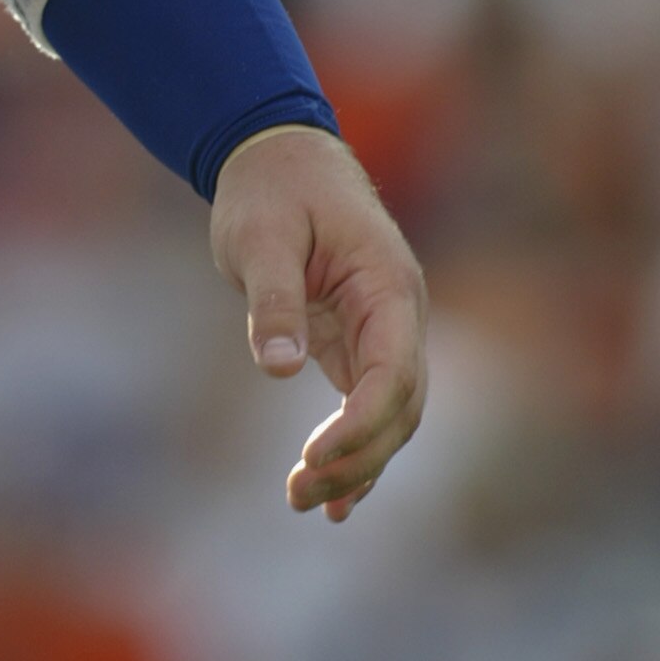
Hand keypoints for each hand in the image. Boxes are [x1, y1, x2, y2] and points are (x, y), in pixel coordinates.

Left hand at [209, 125, 427, 522]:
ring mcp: (383, 331)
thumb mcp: (261, 237)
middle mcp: (399, 315)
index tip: (312, 456)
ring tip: (302, 503)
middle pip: (400, 408)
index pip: (392, 372)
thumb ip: (273, 300)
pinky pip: (367, 407)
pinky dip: (355, 453)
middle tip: (298, 494)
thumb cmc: (270, 190)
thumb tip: (280, 368)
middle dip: (356, 459)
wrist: (276, 156)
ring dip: (355, 465)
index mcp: (388, 285)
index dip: (359, 423)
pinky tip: (334, 503)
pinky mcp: (356, 342)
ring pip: (389, 417)